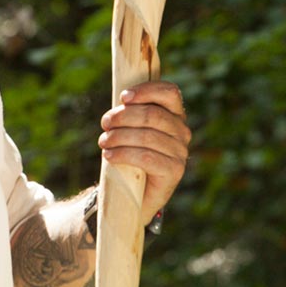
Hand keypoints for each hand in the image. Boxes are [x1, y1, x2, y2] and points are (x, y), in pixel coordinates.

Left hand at [99, 80, 190, 216]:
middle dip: (123, 116)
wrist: (135, 195)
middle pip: (152, 114)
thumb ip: (131, 112)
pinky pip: (146, 157)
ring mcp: (180, 152)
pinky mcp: (174, 171)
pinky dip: (123, 154)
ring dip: (119, 137)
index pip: (169, 92)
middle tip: (105, 124)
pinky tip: (109, 156)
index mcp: (175, 115)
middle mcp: (182, 132)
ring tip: (103, 142)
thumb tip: (123, 99)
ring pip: (146, 136)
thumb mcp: (131, 129)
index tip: (123, 97)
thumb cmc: (131, 156)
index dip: (146, 90)